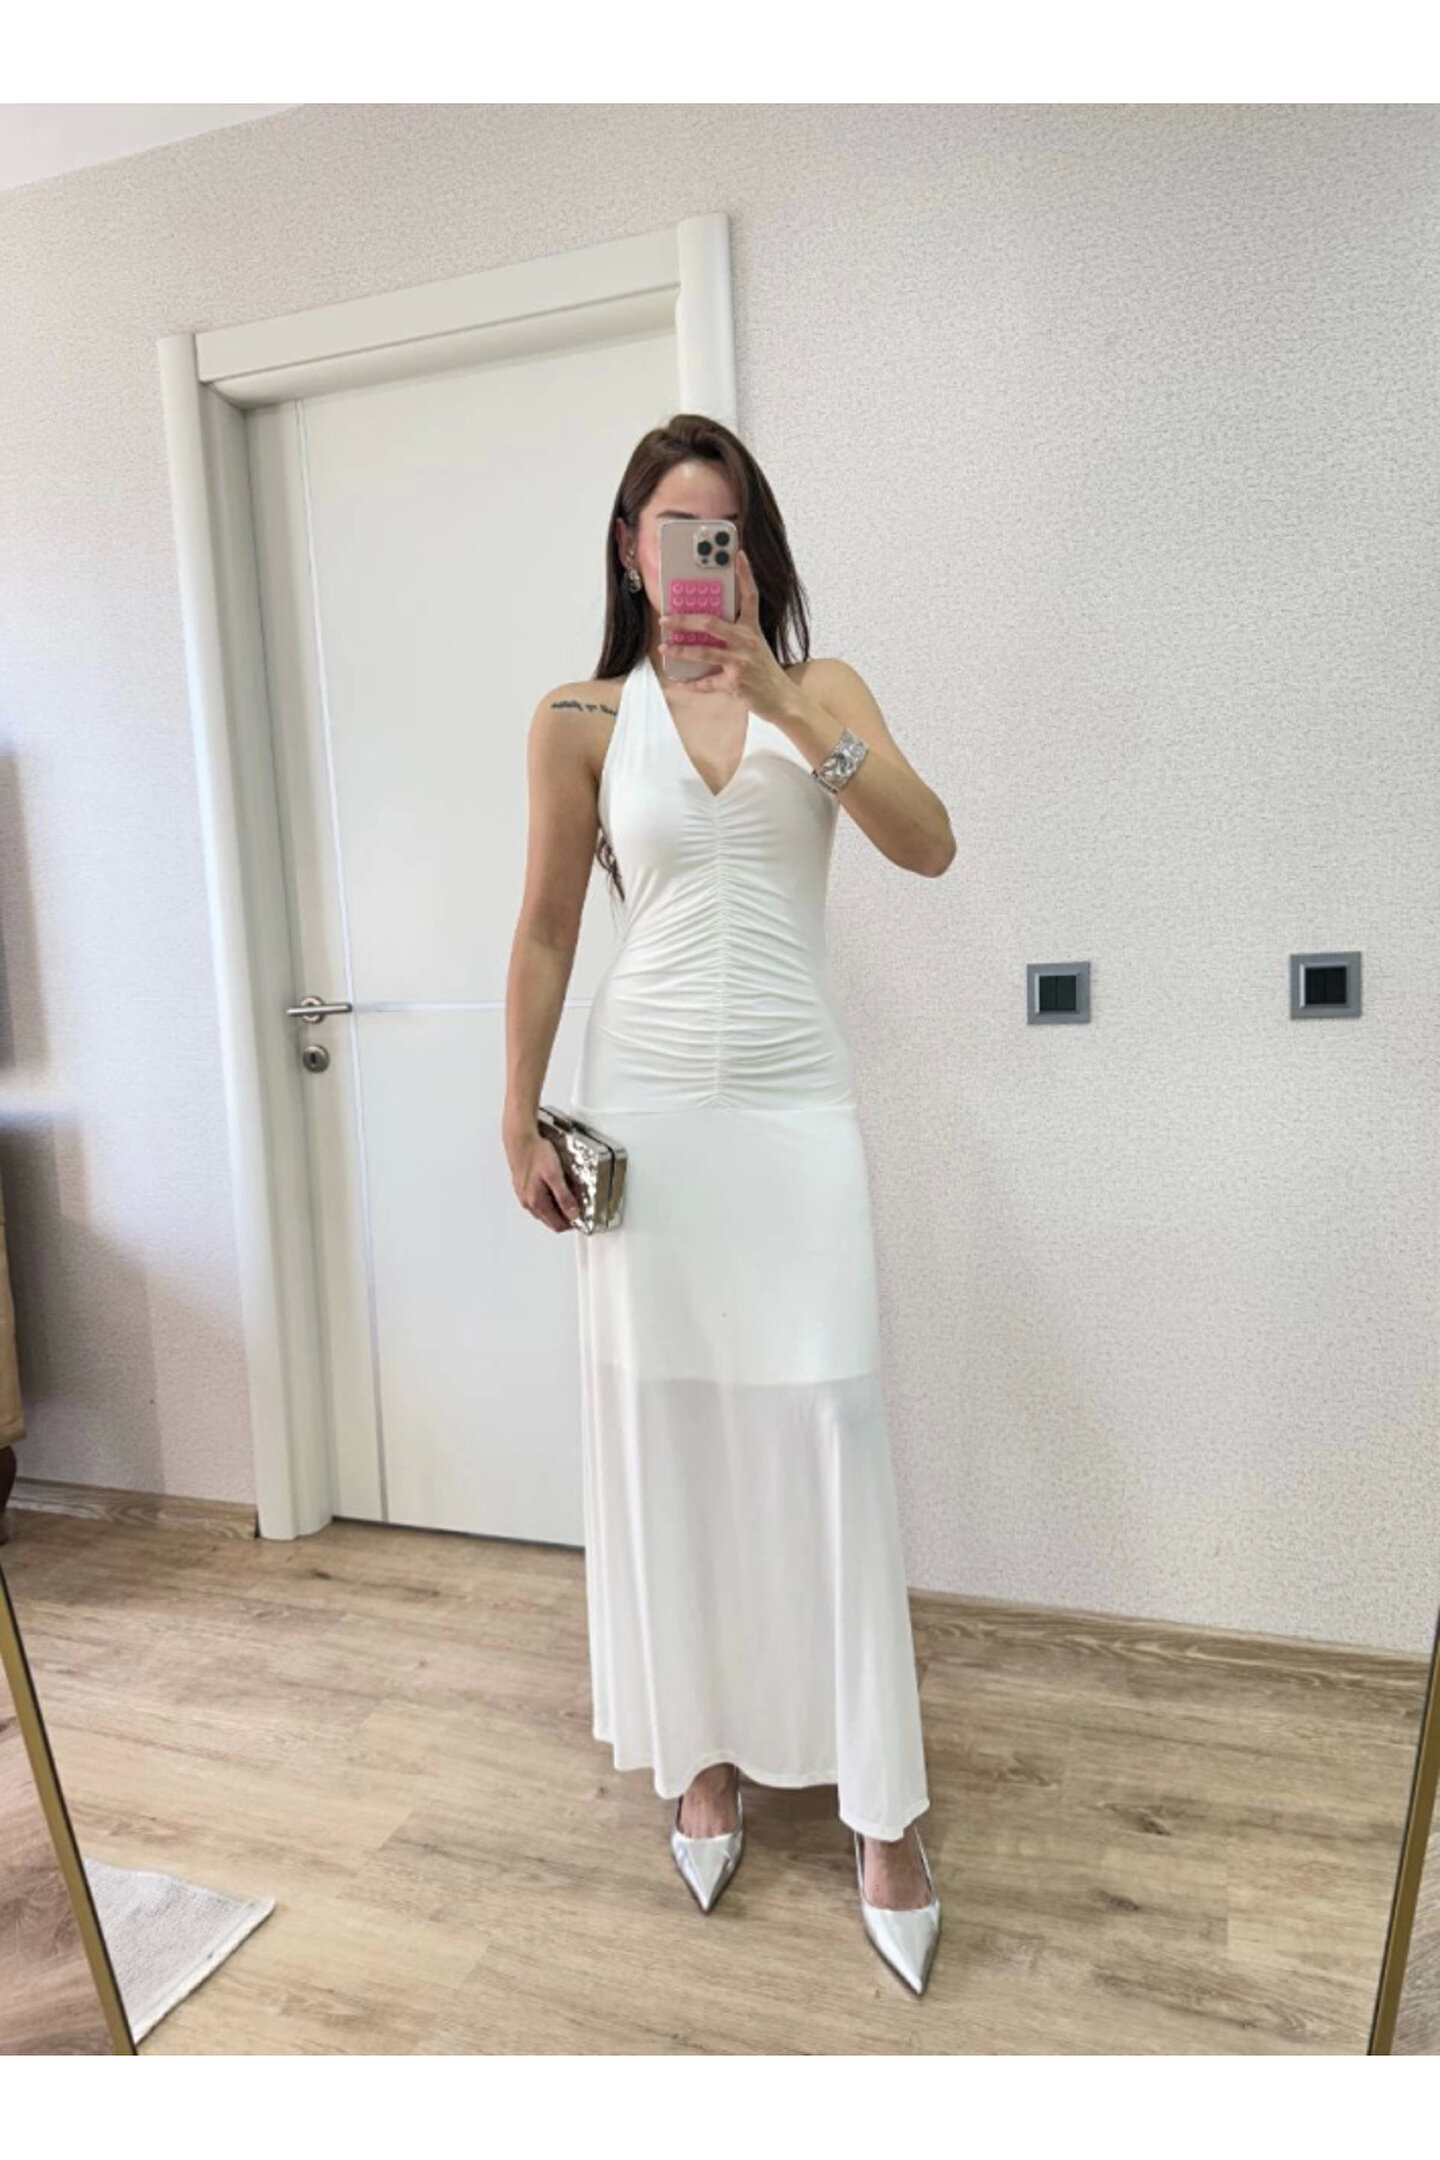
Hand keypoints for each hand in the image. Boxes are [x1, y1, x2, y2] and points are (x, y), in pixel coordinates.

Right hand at [506, 1128, 580, 1231]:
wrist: (520, 1139)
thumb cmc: (536, 1153)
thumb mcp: (555, 1174)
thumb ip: (564, 1196)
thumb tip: (573, 1214)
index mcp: (536, 1202)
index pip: (557, 1225)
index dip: (572, 1223)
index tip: (582, 1216)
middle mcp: (527, 1202)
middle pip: (550, 1220)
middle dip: (565, 1215)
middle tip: (577, 1203)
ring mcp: (523, 1196)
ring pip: (544, 1211)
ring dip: (556, 1207)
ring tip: (567, 1192)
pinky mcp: (521, 1187)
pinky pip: (538, 1200)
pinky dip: (548, 1198)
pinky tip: (553, 1185)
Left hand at [658, 551, 794, 724]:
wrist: (782, 698)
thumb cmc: (764, 671)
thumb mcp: (755, 646)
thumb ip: (735, 635)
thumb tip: (704, 627)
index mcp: (753, 629)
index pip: (750, 596)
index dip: (745, 574)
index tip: (738, 554)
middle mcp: (747, 642)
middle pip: (711, 623)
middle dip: (685, 619)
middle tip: (666, 617)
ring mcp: (741, 663)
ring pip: (704, 652)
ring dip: (681, 650)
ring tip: (664, 647)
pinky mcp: (735, 683)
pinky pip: (707, 682)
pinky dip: (692, 684)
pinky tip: (679, 683)